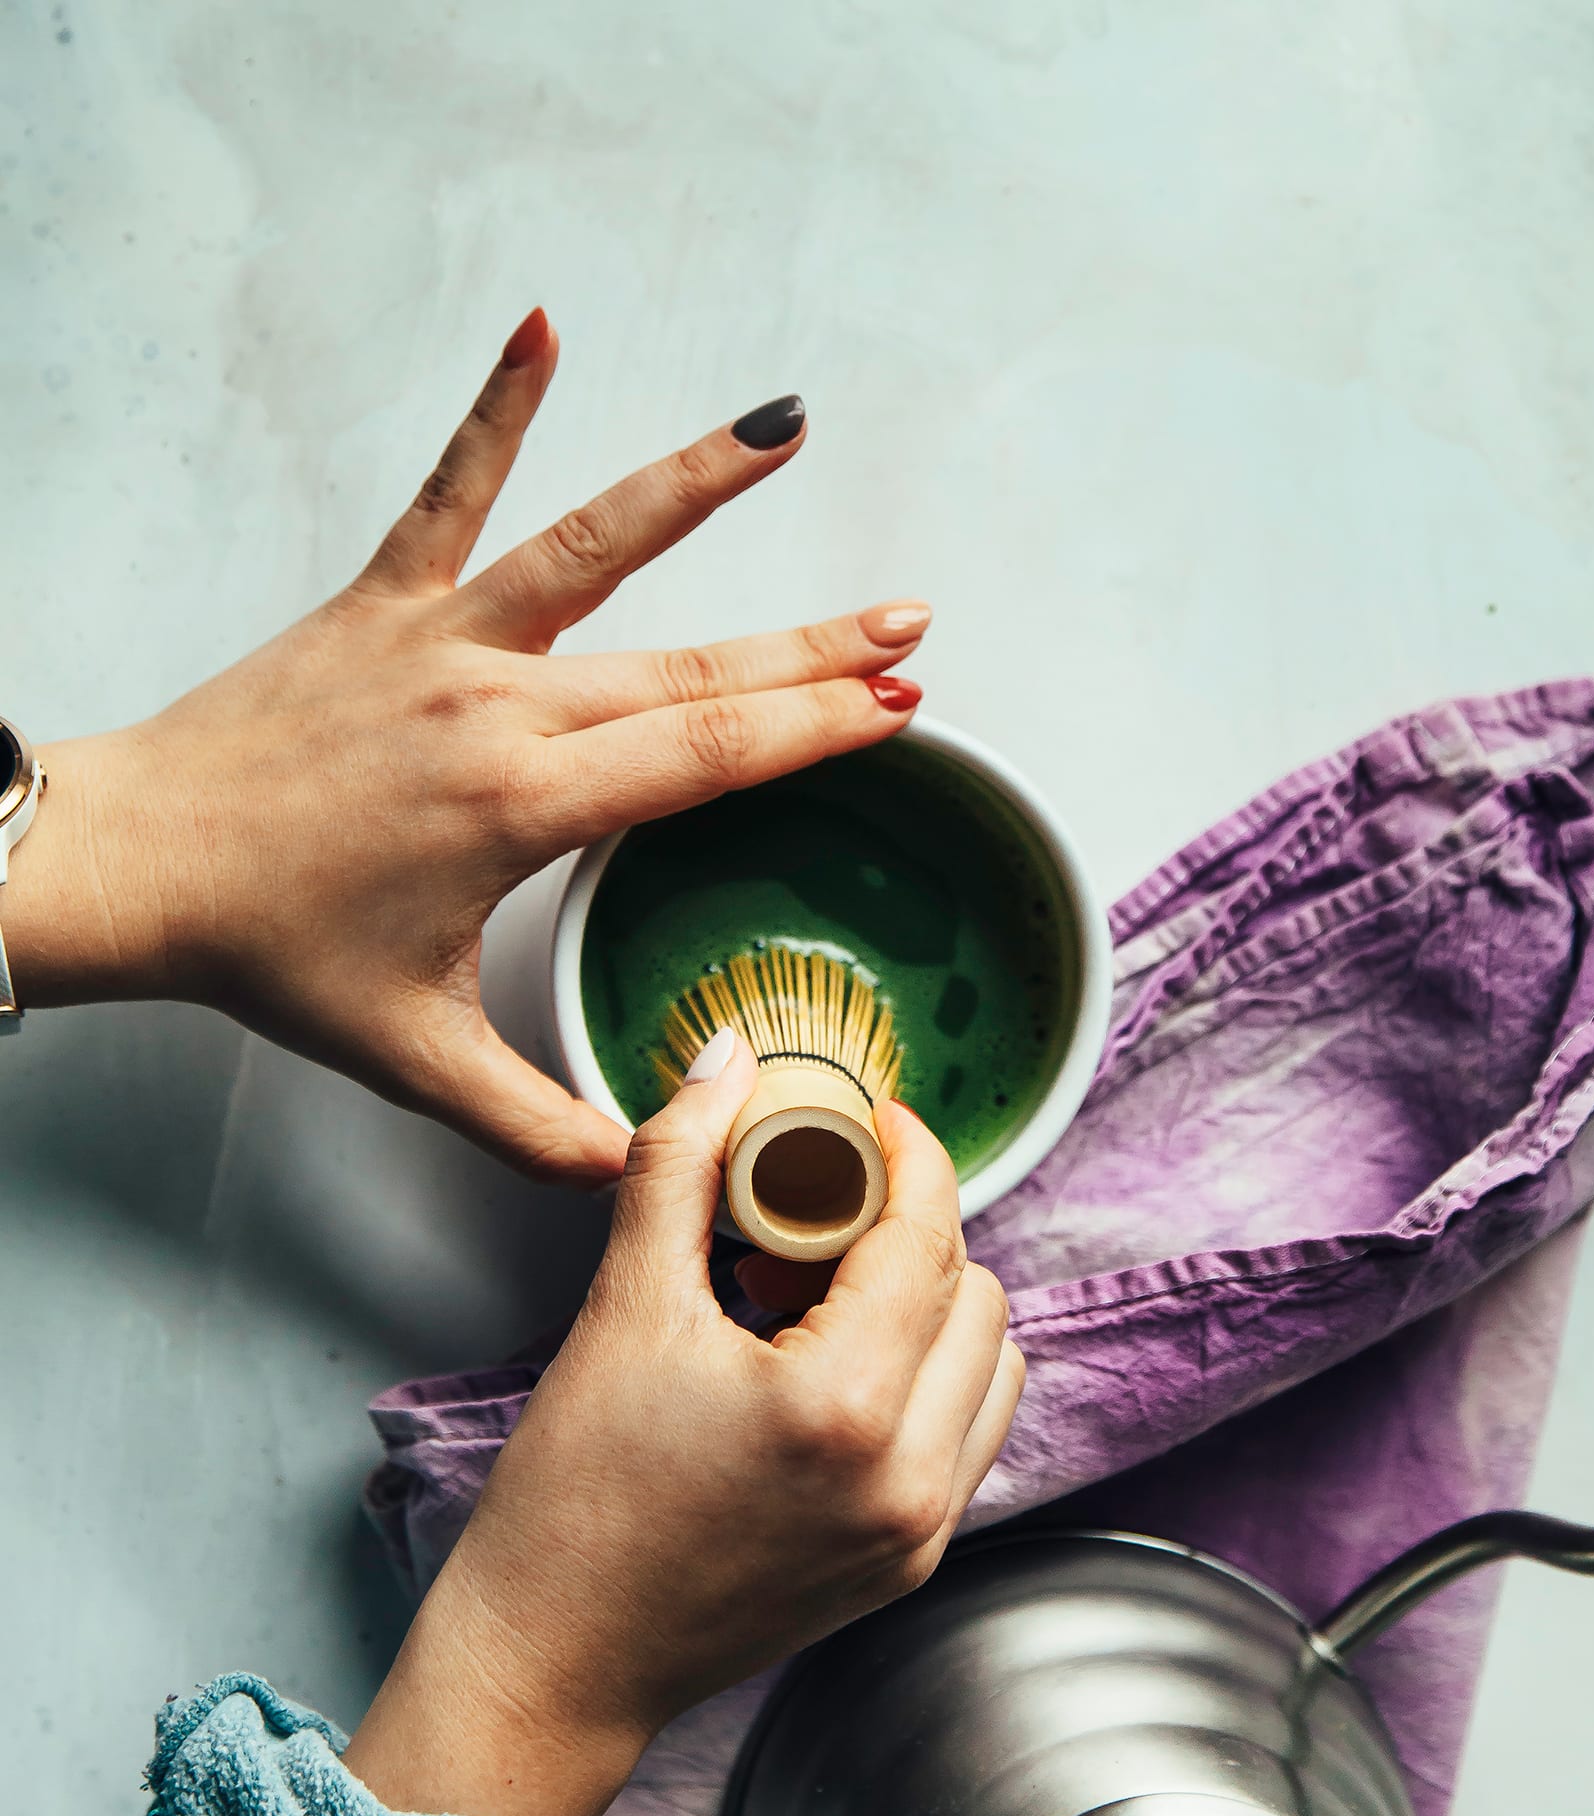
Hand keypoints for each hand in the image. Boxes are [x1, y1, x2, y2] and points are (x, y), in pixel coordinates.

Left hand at [7, 310, 929, 1182]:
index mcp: (519, 805)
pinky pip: (448, 489)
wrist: (138, 866)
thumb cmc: (272, 954)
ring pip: (593, 550)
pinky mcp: (378, 602)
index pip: (703, 754)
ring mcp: (437, 640)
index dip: (811, 732)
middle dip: (812, 649)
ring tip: (785, 430)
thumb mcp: (416, 1057)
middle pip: (689, 664)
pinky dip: (496, 407)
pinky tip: (543, 325)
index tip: (897, 711)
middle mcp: (495, 705)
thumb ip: (539, 1122)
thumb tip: (641, 1165)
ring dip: (697, 489)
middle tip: (910, 625)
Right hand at [342, 1034, 1023, 1815]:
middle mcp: (907, 1479)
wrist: (555, 1659)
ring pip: (991, 1364)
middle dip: (911, 1230)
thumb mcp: (623, 1310)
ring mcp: (918, 1533)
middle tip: (825, 1212)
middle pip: (977, 1293)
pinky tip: (839, 1362)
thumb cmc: (572, 1500)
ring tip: (828, 1293)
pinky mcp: (907, 1565)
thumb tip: (727, 1060)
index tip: (870, 1121)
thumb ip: (680, 1164)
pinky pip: (968, 1434)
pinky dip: (929, 1377)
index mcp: (843, 1408)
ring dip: (933, 1304)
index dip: (909, 1157)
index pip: (927, 1238)